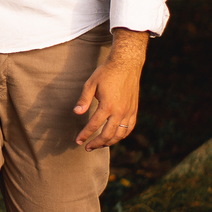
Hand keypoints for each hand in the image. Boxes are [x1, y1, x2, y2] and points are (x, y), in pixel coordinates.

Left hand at [73, 28, 147, 149]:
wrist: (126, 64)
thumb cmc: (106, 73)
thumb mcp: (91, 83)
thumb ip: (84, 100)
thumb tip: (76, 113)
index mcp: (108, 105)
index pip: (94, 125)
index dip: (85, 134)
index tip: (78, 141)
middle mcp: (120, 111)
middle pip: (108, 134)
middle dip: (97, 143)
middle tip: (87, 148)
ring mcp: (129, 112)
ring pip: (120, 134)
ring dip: (109, 142)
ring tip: (99, 144)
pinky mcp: (134, 110)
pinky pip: (129, 128)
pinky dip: (122, 135)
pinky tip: (115, 137)